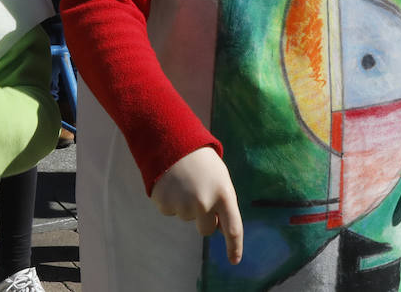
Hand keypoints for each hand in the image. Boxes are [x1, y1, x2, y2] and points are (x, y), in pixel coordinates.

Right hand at [151, 147, 243, 263]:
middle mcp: (204, 202)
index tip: (234, 260)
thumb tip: (218, 229)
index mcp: (223, 193)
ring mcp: (183, 205)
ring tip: (184, 181)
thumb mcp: (219, 177)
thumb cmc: (201, 159)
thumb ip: (222, 202)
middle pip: (206, 229)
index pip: (233, 228)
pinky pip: (171, 211)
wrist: (170, 140)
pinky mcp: (165, 204)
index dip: (235, 246)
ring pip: (187, 218)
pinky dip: (171, 200)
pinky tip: (172, 183)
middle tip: (199, 193)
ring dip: (186, 204)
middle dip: (205, 218)